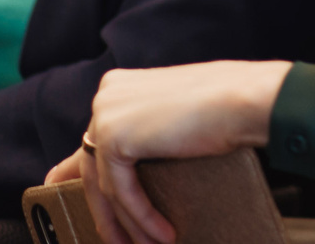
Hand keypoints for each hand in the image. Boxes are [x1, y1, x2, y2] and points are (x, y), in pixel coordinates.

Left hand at [45, 60, 293, 243]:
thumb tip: (134, 164)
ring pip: (108, 186)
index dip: (77, 175)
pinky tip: (162, 235)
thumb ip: (148, 129)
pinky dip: (141, 218)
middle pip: (95, 168)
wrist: (247, 100)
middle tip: (119, 242)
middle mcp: (106, 96)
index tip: (68, 197)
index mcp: (118, 86)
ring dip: (129, 224)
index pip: (92, 140)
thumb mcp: (174, 114)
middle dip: (107, 213)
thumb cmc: (227, 104)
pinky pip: (123, 191)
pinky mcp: (115, 137)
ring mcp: (107, 114)